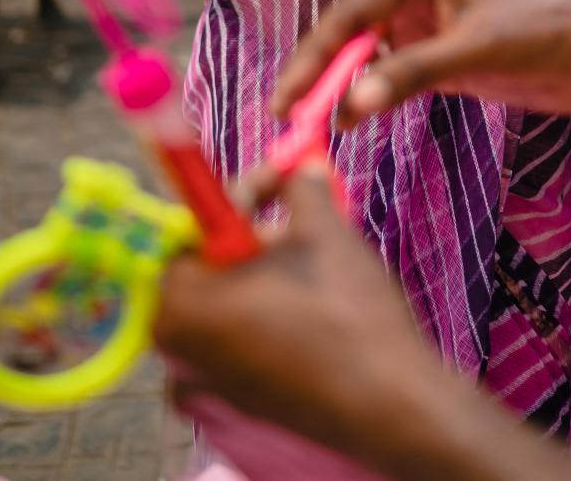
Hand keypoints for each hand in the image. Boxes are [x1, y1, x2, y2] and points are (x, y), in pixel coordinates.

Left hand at [154, 164, 437, 465]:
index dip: (237, 199)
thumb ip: (299, 185)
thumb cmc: (346, 313)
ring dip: (267, 273)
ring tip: (314, 260)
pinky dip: (271, 314)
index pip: (192, 230)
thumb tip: (301, 165)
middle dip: (255, 236)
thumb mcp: (322, 228)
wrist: (389, 403)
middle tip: (298, 220)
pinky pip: (244, 340)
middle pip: (211, 268)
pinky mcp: (241, 404)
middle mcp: (180, 351)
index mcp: (182, 306)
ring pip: (231, 304)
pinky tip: (314, 304)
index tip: (276, 183)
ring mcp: (210, 384)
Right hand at [273, 0, 570, 124]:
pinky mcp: (440, 62)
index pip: (347, 15)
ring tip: (307, 129)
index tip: (286, 97)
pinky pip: (389, 80)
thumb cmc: (543, 32)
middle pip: (347, 37)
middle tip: (285, 120)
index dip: (312, 56)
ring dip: (338, 90)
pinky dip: (367, 100)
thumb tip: (351, 106)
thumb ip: (412, 74)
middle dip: (316, 75)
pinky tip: (349, 123)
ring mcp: (424, 31)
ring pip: (364, 60)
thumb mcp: (474, 51)